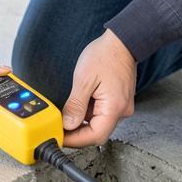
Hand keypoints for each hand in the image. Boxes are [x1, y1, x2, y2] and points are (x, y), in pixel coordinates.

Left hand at [61, 30, 136, 147]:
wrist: (122, 41)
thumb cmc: (105, 55)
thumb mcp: (84, 79)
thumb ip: (75, 105)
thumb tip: (67, 124)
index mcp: (114, 107)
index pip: (95, 136)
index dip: (76, 140)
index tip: (61, 137)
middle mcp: (122, 110)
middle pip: (98, 132)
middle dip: (78, 132)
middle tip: (60, 127)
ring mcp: (122, 106)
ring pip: (100, 124)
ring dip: (83, 121)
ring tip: (70, 109)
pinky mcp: (119, 101)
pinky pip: (103, 114)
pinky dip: (90, 112)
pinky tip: (82, 101)